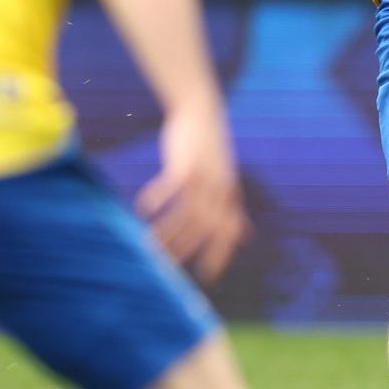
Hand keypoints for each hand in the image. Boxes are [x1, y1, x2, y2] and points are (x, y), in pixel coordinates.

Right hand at [137, 104, 249, 282]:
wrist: (202, 111)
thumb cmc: (211, 150)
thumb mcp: (227, 181)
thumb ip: (234, 209)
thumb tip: (245, 235)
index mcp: (230, 195)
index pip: (229, 232)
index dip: (220, 254)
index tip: (207, 277)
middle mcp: (221, 188)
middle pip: (205, 228)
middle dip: (186, 250)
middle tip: (165, 267)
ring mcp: (205, 175)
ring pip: (187, 212)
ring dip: (168, 231)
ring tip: (148, 246)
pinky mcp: (187, 162)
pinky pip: (174, 185)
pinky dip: (159, 197)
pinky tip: (143, 209)